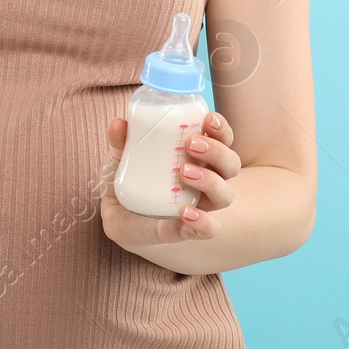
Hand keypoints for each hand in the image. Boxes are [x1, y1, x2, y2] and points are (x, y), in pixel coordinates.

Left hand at [99, 110, 239, 247]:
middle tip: (191, 144)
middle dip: (218, 152)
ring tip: (184, 172)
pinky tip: (186, 212)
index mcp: (197, 157)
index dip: (222, 130)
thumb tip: (118, 124)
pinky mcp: (184, 230)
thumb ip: (121, 141)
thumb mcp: (122, 157)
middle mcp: (206, 182)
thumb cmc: (131, 178)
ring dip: (210, 181)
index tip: (210, 119)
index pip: (223, 141)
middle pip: (230, 166)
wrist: (119, 217)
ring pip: (224, 195)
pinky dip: (202, 221)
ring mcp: (198, 207)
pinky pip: (207, 229)